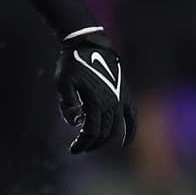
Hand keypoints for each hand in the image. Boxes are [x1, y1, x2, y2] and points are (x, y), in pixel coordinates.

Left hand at [56, 28, 135, 153]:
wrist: (89, 44)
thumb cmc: (72, 63)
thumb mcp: (63, 82)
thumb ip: (67, 103)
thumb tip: (74, 123)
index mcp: (96, 102)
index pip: (91, 132)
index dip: (82, 144)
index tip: (72, 150)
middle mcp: (111, 103)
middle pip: (103, 134)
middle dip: (91, 144)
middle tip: (79, 147)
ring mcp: (120, 100)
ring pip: (116, 129)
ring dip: (105, 140)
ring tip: (93, 144)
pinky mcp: (125, 95)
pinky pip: (132, 118)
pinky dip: (130, 132)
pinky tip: (125, 143)